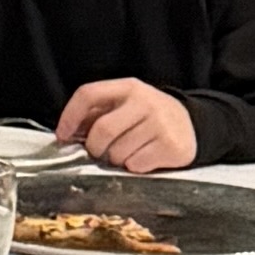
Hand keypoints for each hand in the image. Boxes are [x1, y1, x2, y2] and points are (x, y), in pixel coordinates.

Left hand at [57, 78, 198, 173]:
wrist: (192, 125)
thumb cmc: (148, 117)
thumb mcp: (126, 105)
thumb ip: (97, 113)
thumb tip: (68, 133)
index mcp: (129, 87)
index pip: (89, 94)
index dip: (70, 116)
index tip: (62, 135)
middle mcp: (145, 102)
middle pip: (102, 130)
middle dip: (94, 147)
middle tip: (99, 152)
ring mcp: (160, 124)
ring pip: (118, 153)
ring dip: (116, 160)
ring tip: (128, 152)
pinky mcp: (171, 146)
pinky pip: (136, 165)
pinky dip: (134, 167)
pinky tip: (143, 158)